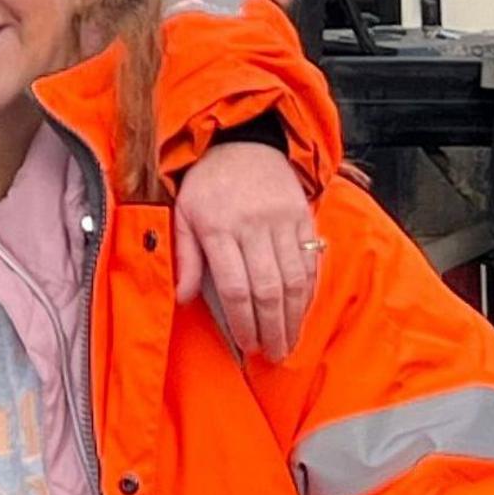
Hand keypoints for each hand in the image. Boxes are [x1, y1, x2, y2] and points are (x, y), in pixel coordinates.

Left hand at [173, 141, 319, 363]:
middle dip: (273, 328)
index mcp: (218, 228)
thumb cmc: (207, 183)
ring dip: (294, 317)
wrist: (242, 140)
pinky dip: (308, 290)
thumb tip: (183, 297)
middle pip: (268, 289)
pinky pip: (310, 260)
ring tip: (289, 342)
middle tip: (273, 354)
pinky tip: (302, 311)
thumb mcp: (183, 214)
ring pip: (294, 279)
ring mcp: (281, 220)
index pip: (236, 287)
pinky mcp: (303, 215)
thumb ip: (186, 257)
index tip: (247, 345)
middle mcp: (253, 225)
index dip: (243, 322)